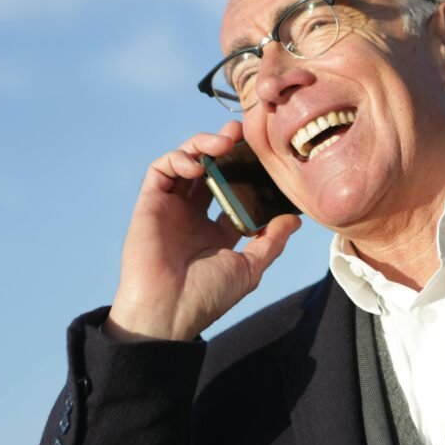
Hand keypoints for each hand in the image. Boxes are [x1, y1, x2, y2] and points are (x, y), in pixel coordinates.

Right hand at [103, 121, 300, 341]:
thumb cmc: (207, 297)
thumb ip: (271, 241)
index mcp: (215, 230)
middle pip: (208, 168)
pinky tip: (198, 163)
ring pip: (184, 162)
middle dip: (223, 147)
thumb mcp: (249, 268)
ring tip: (223, 143)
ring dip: (202, 145)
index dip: (244, 169)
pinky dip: (178, 159)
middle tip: (241, 132)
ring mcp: (170, 208)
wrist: (168, 313)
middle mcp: (192, 215)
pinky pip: (160, 171)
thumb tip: (294, 219)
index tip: (261, 152)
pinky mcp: (150, 204)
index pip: (231, 189)